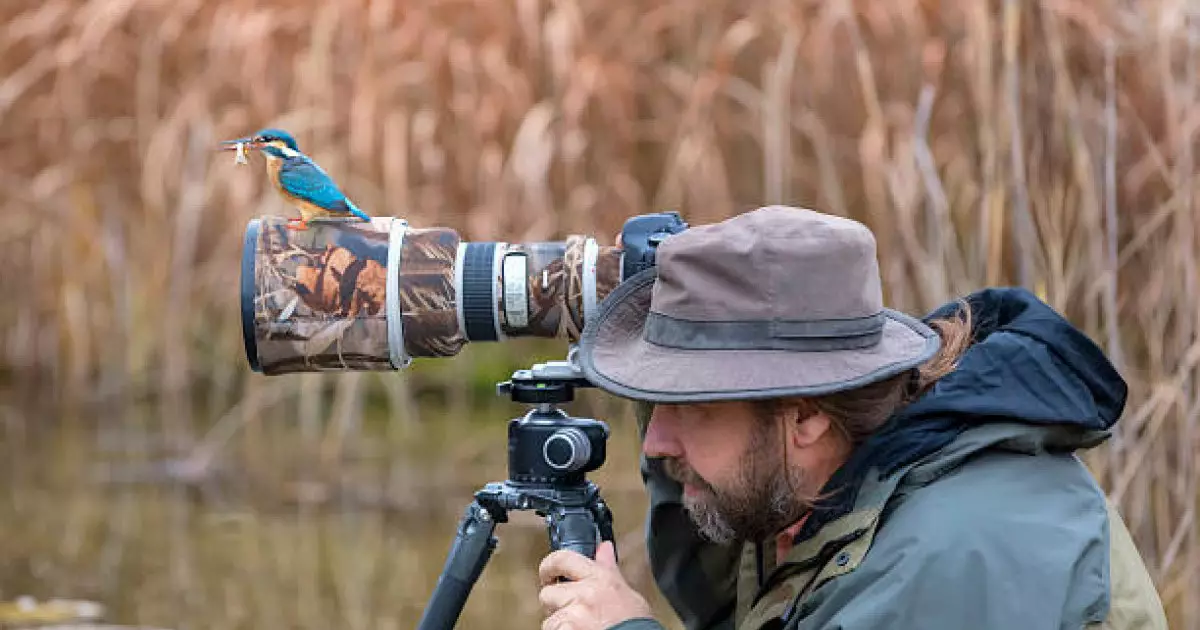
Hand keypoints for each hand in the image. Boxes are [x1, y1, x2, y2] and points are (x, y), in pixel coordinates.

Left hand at [538, 541, 653, 629]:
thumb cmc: (636, 625)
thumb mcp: (627, 594)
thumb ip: (610, 570)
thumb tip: (604, 549)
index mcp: (600, 578)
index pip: (563, 559)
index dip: (549, 565)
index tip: (547, 572)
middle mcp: (584, 593)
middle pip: (548, 592)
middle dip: (554, 603)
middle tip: (568, 610)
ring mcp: (573, 614)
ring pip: (549, 618)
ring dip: (559, 623)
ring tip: (579, 627)